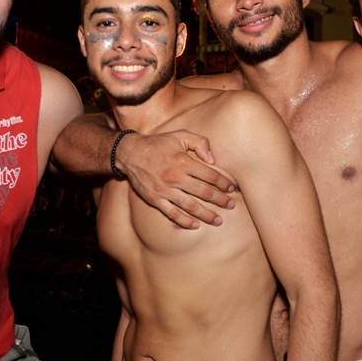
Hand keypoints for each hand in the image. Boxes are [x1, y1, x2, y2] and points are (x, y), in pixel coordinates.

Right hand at [116, 131, 234, 228]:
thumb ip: (199, 142)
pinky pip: (172, 213)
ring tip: (218, 220)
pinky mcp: (155, 199)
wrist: (130, 153)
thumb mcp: (180, 135)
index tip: (231, 188)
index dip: (223, 183)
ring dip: (206, 215)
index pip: (210, 175)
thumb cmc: (158, 143)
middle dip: (220, 200)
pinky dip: (184, 221)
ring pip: (191, 206)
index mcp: (184, 161)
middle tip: (231, 205)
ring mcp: (165, 190)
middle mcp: (176, 177)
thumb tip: (212, 158)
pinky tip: (195, 225)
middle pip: (204, 192)